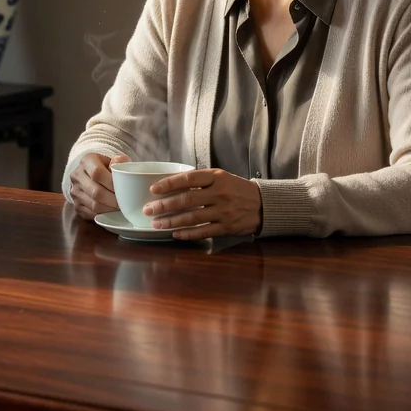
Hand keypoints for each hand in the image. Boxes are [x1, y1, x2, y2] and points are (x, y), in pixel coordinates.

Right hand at [69, 152, 129, 219]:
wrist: (91, 174)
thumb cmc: (106, 167)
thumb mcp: (113, 159)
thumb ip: (120, 161)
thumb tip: (122, 166)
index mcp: (86, 161)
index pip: (97, 173)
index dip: (112, 183)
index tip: (124, 189)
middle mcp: (77, 175)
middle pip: (95, 192)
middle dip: (114, 200)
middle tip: (126, 203)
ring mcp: (75, 191)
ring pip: (94, 205)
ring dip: (110, 209)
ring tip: (121, 208)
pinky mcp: (76, 205)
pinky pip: (91, 214)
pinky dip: (104, 215)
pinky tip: (113, 212)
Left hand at [142, 168, 262, 239]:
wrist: (262, 204)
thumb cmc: (236, 188)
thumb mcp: (220, 177)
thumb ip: (200, 180)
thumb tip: (171, 183)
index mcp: (216, 177)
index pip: (187, 179)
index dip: (169, 184)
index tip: (153, 189)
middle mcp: (219, 194)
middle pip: (186, 200)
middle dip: (164, 206)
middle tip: (148, 210)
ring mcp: (223, 212)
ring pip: (192, 218)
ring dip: (171, 221)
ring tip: (156, 224)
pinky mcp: (227, 228)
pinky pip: (203, 232)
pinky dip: (187, 234)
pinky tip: (174, 234)